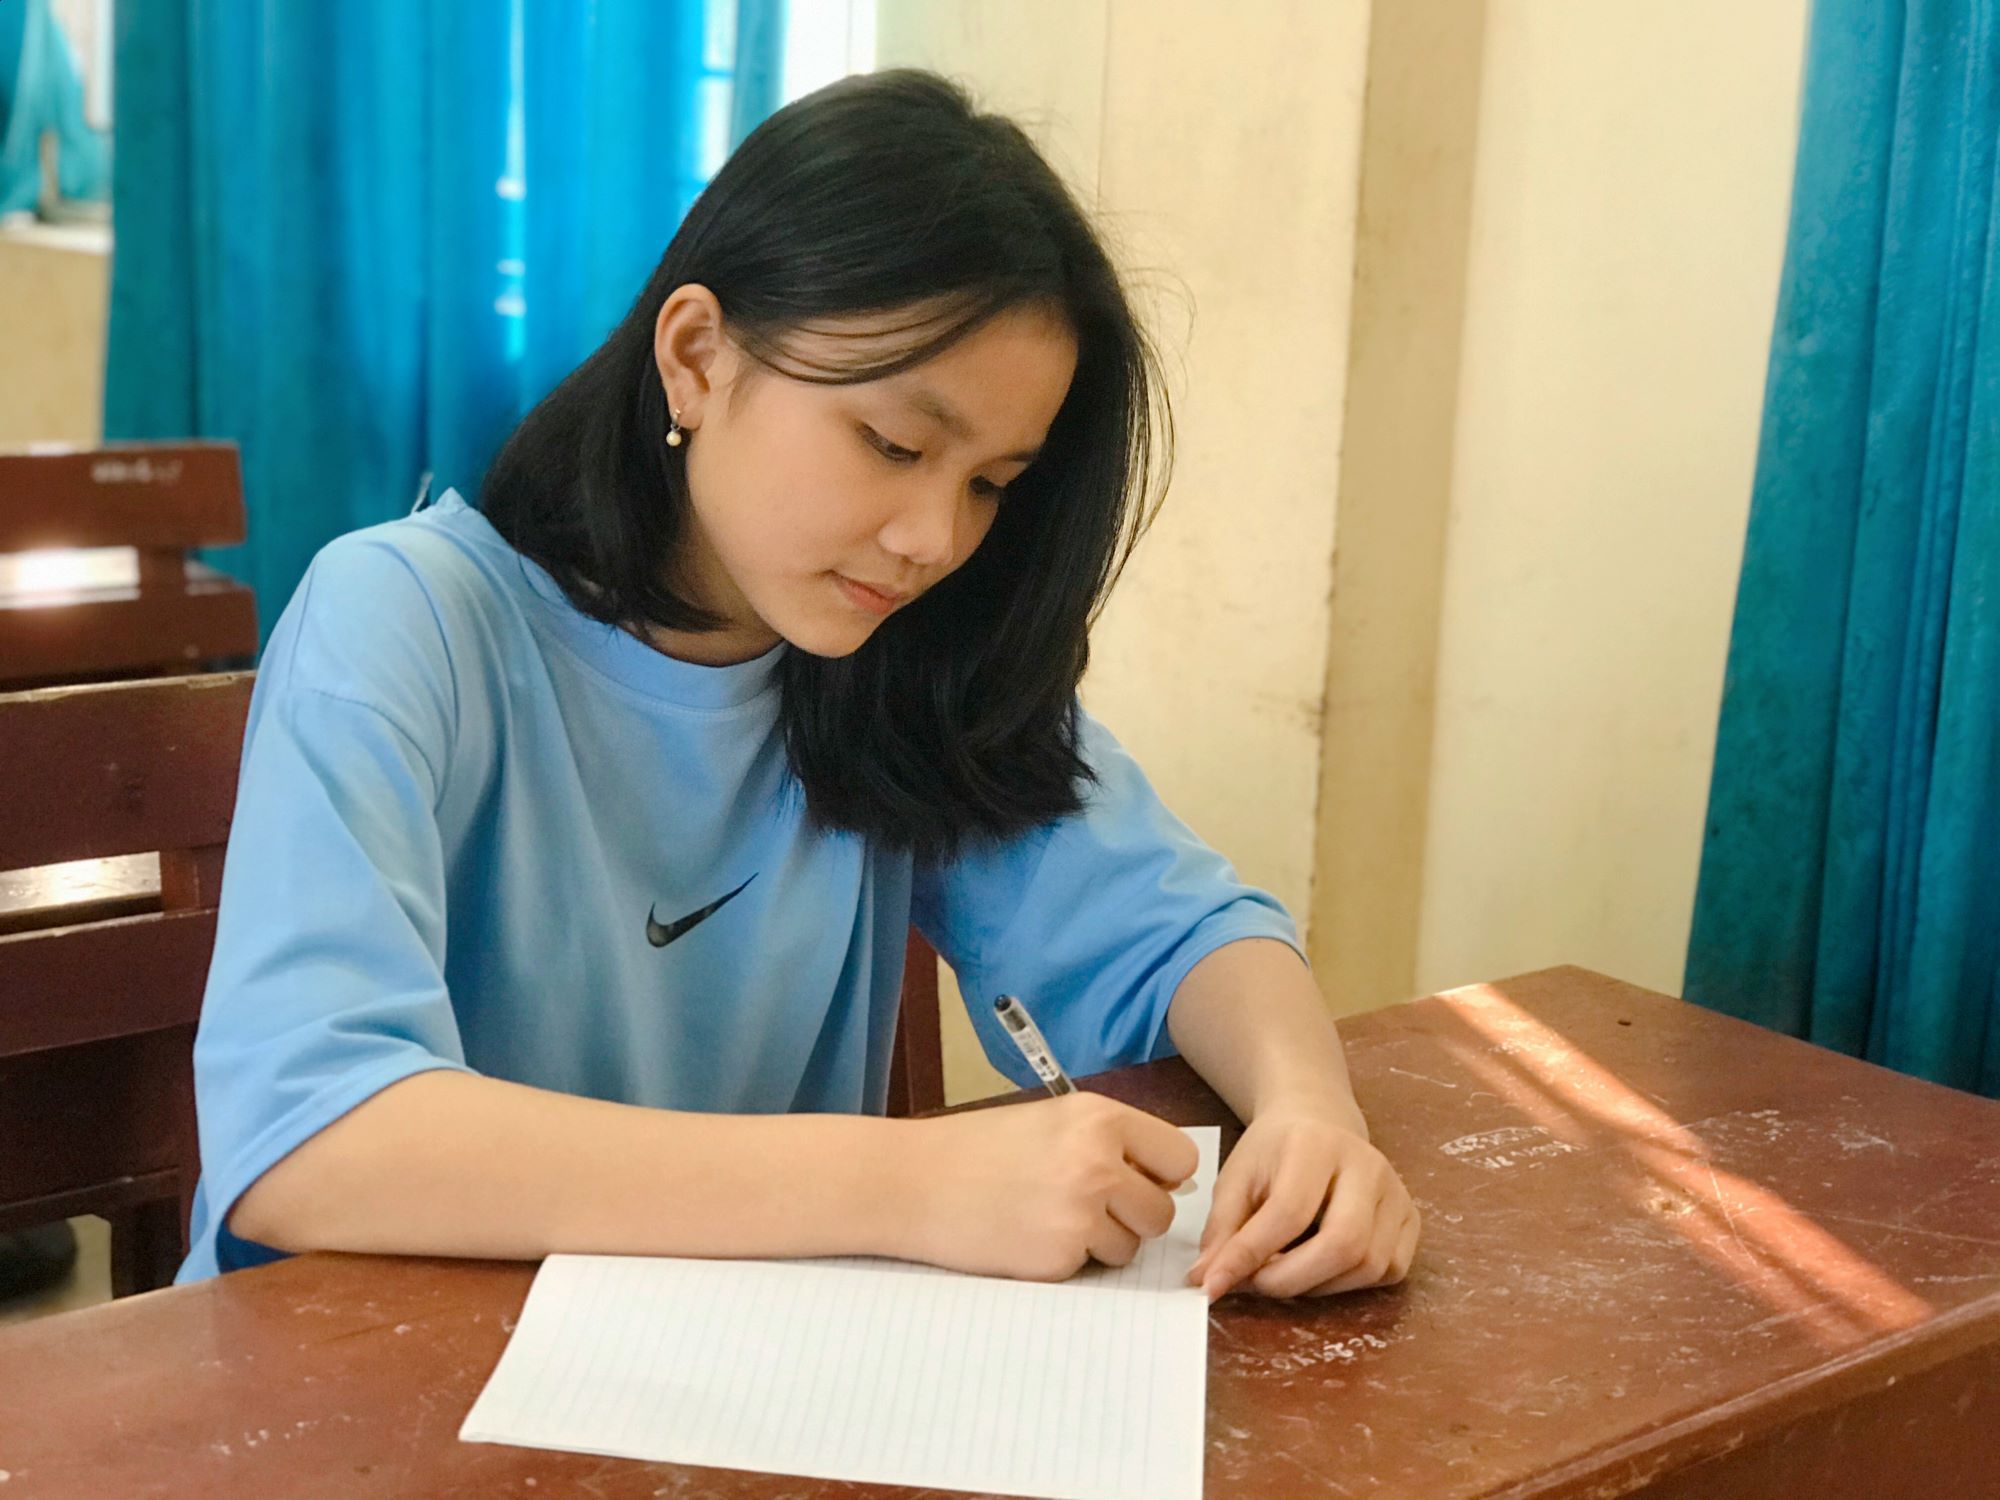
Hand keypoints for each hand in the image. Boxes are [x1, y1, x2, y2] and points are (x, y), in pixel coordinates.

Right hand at [899, 1093, 1198, 1282]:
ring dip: (1102, 1242)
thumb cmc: (977, 1148)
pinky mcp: (1058, 1258)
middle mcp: (1098, 1163)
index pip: (1180, 1158)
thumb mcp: (1051, 1121)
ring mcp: (1079, 1213)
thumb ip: (1110, 1142)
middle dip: (1132, 1216)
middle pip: (1162, 1212)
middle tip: (1084, 1205)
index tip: (1135, 1179)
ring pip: (1131, 1247)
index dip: (1160, 1175)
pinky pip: (1090, 1268)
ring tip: (1049, 1218)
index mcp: (1100, 1119)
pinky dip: (1067, 1260)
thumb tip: (1169, 1180)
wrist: (911, 1182)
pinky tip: (1027, 1236)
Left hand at [1187, 1101, 1417, 1299]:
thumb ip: (1222, 1231)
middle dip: (1292, 1280)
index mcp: (1316, 1144)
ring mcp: (1397, 1191)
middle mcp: (1367, 1165)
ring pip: (1368, 1266)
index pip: (1288, 1212)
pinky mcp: (1412, 1217)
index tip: (1214, 1285)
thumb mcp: (1236, 1179)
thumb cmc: (1273, 1152)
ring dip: (1318, 1286)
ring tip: (1284, 1272)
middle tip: (1256, 1284)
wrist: (1318, 1124)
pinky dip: (1349, 1284)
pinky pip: (1388, 1271)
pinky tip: (1319, 1268)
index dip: (1249, 1256)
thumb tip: (1206, 1282)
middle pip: (1343, 1244)